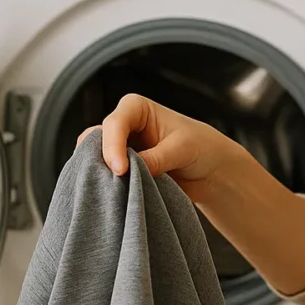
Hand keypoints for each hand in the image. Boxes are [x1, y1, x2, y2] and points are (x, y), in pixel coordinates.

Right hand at [76, 94, 240, 203]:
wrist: (210, 169)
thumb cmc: (201, 147)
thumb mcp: (181, 149)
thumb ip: (155, 159)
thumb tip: (127, 173)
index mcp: (136, 108)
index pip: (115, 123)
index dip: (113, 146)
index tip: (120, 170)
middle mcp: (122, 126)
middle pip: (96, 140)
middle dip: (100, 161)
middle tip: (110, 183)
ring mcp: (118, 149)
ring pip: (93, 160)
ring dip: (99, 175)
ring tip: (110, 191)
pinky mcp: (119, 170)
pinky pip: (101, 177)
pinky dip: (103, 186)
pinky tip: (110, 196)